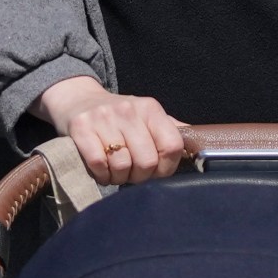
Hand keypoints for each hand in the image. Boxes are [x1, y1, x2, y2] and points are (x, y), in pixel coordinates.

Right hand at [36, 76, 186, 186]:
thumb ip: (170, 131)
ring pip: (122, 166)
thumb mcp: (146, 117)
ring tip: (115, 171)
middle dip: (140, 176)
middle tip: (131, 173)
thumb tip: (199, 145)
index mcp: (150, 108)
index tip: (156, 172)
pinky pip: (99, 164)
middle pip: (147, 161)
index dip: (167, 168)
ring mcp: (103, 118)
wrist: (77, 100)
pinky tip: (101, 169)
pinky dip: (101, 174)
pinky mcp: (81, 128)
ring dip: (118, 177)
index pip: (172, 146)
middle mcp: (128, 110)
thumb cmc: (118, 116)